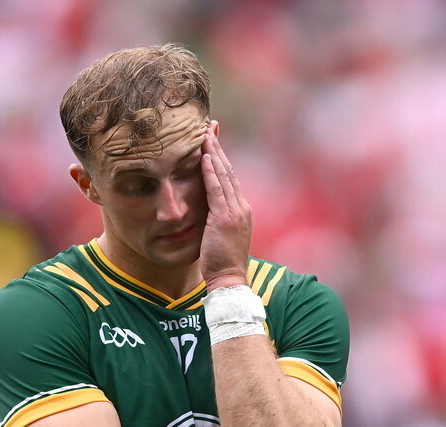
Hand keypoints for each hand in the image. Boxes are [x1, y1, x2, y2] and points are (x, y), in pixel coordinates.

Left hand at [200, 123, 251, 289]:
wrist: (229, 280)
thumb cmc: (223, 264)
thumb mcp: (222, 237)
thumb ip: (218, 220)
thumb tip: (208, 212)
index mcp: (242, 211)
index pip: (231, 179)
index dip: (222, 159)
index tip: (212, 142)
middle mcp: (242, 207)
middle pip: (229, 171)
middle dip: (218, 149)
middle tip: (209, 128)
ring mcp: (235, 212)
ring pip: (224, 176)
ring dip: (213, 153)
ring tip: (204, 134)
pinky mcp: (225, 218)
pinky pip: (217, 189)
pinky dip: (210, 171)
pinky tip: (203, 157)